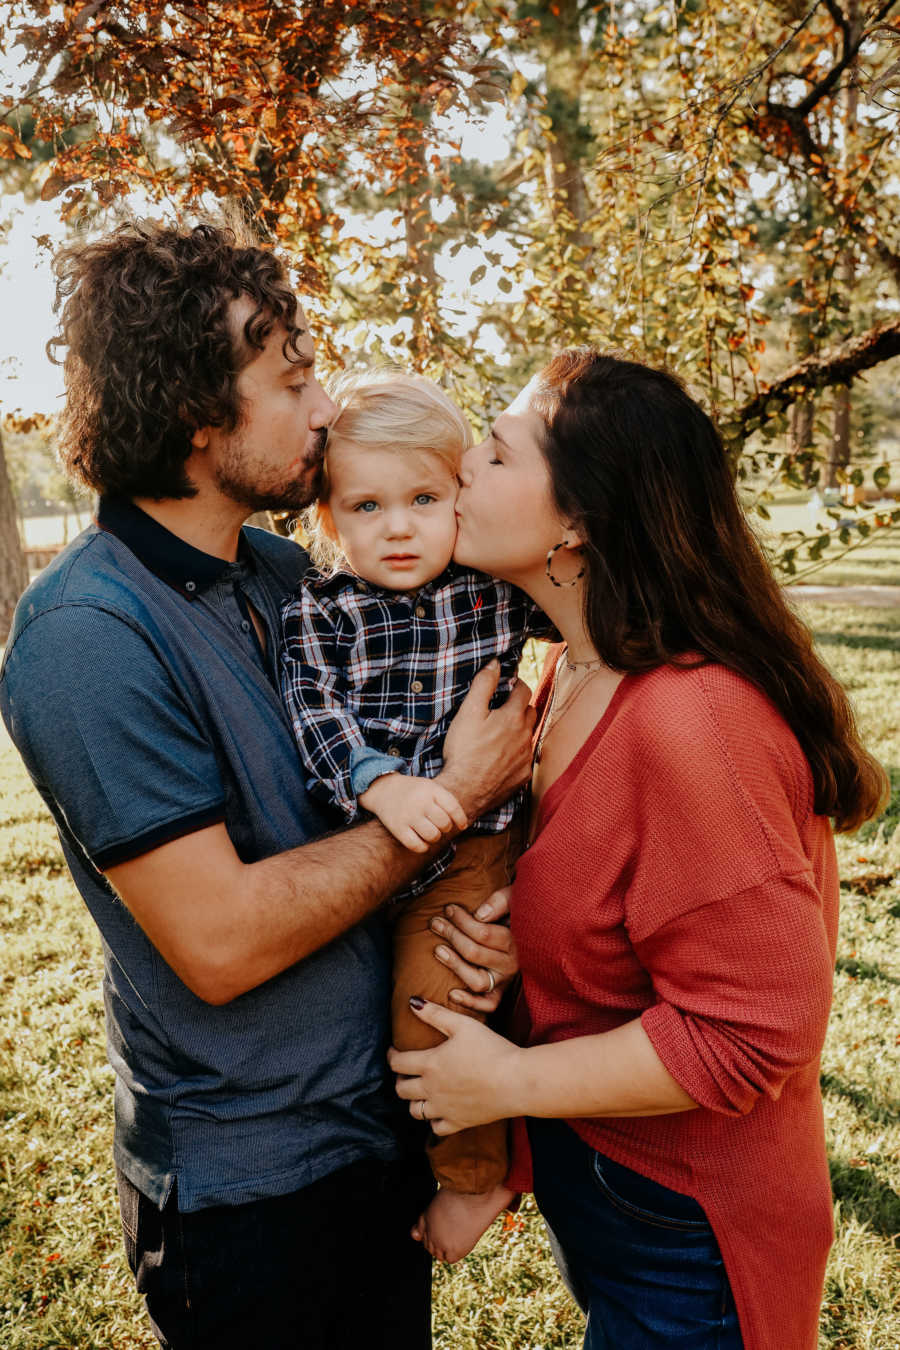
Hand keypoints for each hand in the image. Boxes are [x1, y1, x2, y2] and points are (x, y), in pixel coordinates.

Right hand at [360, 773, 467, 852]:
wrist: (384, 789)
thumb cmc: (414, 791)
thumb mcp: (430, 787)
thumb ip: (446, 801)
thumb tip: (464, 825)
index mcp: (430, 789)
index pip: (453, 807)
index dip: (461, 819)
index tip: (461, 826)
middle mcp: (420, 802)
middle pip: (444, 824)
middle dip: (445, 828)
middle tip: (440, 826)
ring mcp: (408, 815)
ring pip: (433, 836)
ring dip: (435, 838)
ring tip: (431, 833)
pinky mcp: (397, 828)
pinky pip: (416, 845)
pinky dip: (423, 847)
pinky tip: (422, 842)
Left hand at [388, 998, 523, 1133]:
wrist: (516, 1081)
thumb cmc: (492, 1049)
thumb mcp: (463, 1025)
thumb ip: (435, 1014)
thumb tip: (412, 1003)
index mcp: (430, 1065)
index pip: (398, 1063)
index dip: (391, 1056)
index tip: (393, 1051)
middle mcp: (432, 1090)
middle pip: (401, 1090)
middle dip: (400, 1079)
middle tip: (406, 1072)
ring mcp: (444, 1109)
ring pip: (415, 1112)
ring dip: (413, 1101)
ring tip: (420, 1091)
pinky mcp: (459, 1123)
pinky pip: (436, 1128)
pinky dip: (433, 1121)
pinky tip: (438, 1111)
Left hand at [430, 886, 518, 1013]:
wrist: (540, 932)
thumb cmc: (522, 910)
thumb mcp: (516, 898)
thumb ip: (500, 902)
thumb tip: (480, 914)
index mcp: (517, 941)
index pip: (483, 933)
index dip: (461, 920)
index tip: (448, 908)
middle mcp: (512, 964)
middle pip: (474, 953)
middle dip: (451, 935)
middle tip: (436, 923)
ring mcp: (505, 980)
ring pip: (477, 981)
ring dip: (454, 966)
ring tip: (438, 950)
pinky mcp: (500, 992)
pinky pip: (488, 1004)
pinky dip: (470, 1003)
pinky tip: (451, 993)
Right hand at [439, 661, 533, 820]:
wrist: (464, 791)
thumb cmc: (464, 751)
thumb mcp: (469, 712)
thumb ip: (483, 684)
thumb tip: (494, 663)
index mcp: (513, 717)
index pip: (524, 690)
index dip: (516, 684)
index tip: (508, 684)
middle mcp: (525, 736)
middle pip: (531, 712)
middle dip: (521, 705)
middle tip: (505, 706)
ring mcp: (526, 758)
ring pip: (530, 736)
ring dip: (521, 729)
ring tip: (503, 731)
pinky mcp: (523, 776)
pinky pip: (526, 758)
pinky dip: (518, 752)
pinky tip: (503, 755)